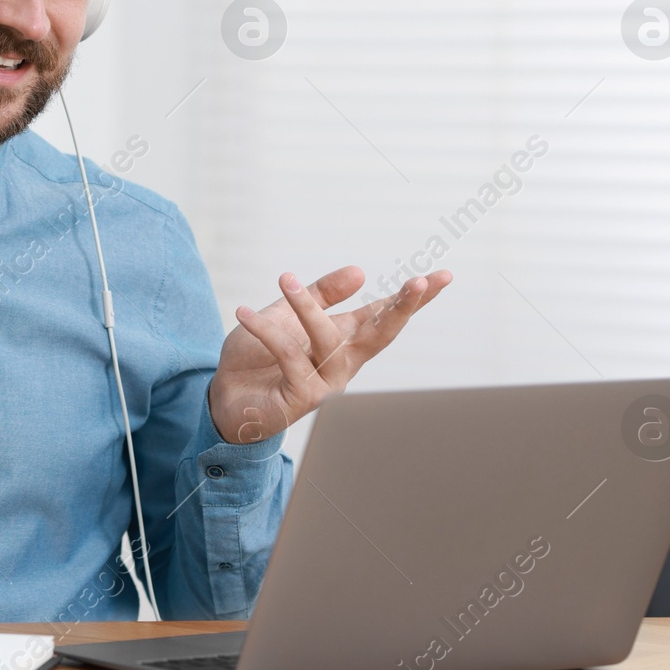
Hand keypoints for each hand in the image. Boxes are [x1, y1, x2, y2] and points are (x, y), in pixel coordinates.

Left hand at [207, 265, 451, 444]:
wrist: (226, 396)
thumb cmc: (259, 357)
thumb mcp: (288, 315)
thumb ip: (320, 294)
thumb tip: (360, 272)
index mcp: (345, 340)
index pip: (384, 315)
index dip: (413, 298)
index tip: (443, 276)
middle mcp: (343, 363)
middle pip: (381, 333)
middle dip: (402, 307)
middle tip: (420, 281)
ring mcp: (326, 383)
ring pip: (328, 340)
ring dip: (307, 308)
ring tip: (285, 279)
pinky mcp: (302, 397)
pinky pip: (289, 356)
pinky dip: (266, 331)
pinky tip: (245, 313)